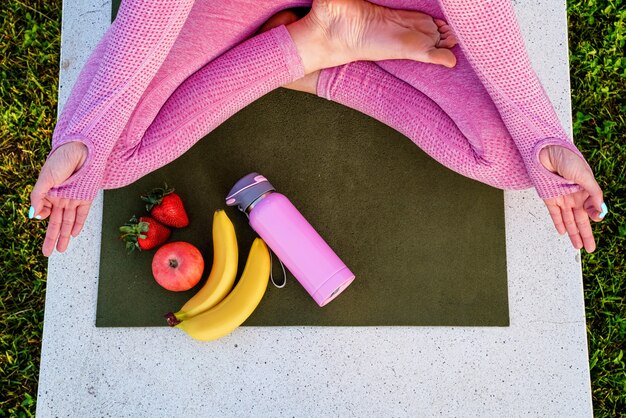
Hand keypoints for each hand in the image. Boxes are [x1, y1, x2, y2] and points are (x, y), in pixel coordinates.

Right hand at [30, 142, 91, 256]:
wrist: (81, 150)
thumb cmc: (60, 161)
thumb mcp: (45, 179)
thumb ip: (38, 197)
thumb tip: (36, 215)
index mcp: (50, 194)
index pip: (46, 213)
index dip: (44, 218)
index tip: (42, 217)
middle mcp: (62, 198)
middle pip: (57, 223)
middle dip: (52, 239)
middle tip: (47, 253)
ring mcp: (75, 199)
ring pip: (69, 222)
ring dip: (65, 236)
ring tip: (61, 250)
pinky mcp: (87, 197)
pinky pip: (82, 214)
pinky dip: (78, 224)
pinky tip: (74, 234)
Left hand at [540, 145, 604, 252]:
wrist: (546, 152)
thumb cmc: (567, 159)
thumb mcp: (585, 176)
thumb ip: (593, 193)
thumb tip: (600, 210)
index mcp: (585, 190)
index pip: (592, 209)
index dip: (595, 215)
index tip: (597, 217)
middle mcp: (574, 196)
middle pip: (581, 220)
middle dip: (586, 235)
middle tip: (590, 249)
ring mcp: (561, 198)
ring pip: (569, 220)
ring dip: (573, 234)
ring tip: (578, 246)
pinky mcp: (549, 198)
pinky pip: (555, 214)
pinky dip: (559, 224)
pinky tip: (563, 233)